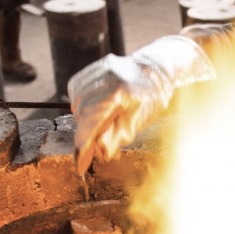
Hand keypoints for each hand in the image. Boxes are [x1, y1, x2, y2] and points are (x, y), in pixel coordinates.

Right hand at [68, 36, 214, 173]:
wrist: (157, 70)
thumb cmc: (152, 98)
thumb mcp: (139, 121)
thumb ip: (118, 136)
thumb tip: (101, 152)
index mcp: (119, 92)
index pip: (92, 123)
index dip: (83, 146)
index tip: (79, 164)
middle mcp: (105, 78)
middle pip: (83, 116)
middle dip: (88, 135)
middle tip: (99, 148)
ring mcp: (98, 70)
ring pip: (78, 105)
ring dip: (86, 120)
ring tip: (103, 125)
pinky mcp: (93, 69)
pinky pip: (78, 92)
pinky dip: (84, 105)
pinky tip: (96, 109)